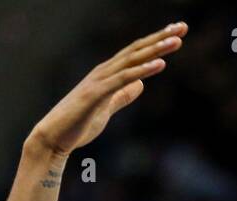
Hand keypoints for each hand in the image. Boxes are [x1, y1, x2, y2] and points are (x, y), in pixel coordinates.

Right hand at [27, 23, 187, 157]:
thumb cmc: (78, 124)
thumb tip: (140, 85)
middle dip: (161, 37)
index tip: (177, 32)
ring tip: (177, 40)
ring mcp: (100, 81)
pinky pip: (123, 79)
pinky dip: (142, 70)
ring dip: (156, 49)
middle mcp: (104, 71)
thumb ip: (123, 95)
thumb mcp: (108, 109)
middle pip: (137, 50)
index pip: (136, 53)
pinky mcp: (97, 94)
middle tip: (183, 26)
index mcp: (108, 74)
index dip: (156, 42)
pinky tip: (160, 64)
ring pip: (132, 60)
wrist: (53, 138)